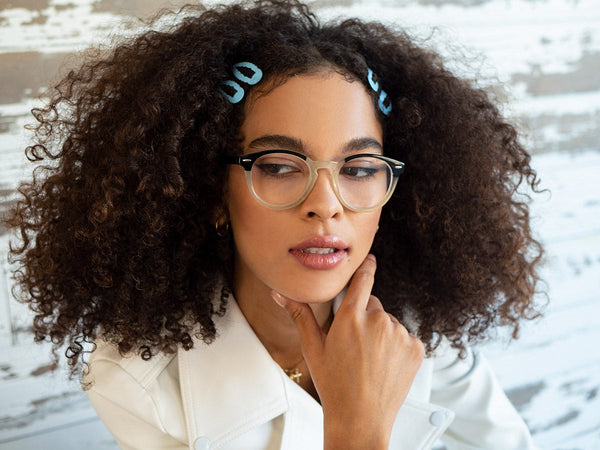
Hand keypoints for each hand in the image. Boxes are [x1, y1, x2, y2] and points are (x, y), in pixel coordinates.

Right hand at [271, 254, 424, 448]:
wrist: (360, 420)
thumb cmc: (333, 385)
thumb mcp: (313, 348)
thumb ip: (300, 314)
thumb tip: (279, 293)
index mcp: (351, 317)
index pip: (363, 279)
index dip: (366, 267)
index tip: (370, 259)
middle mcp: (378, 321)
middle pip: (373, 306)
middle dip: (365, 318)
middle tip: (355, 345)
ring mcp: (399, 335)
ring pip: (389, 323)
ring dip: (381, 334)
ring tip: (369, 360)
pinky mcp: (414, 348)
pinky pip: (404, 338)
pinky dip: (397, 348)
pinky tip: (384, 365)